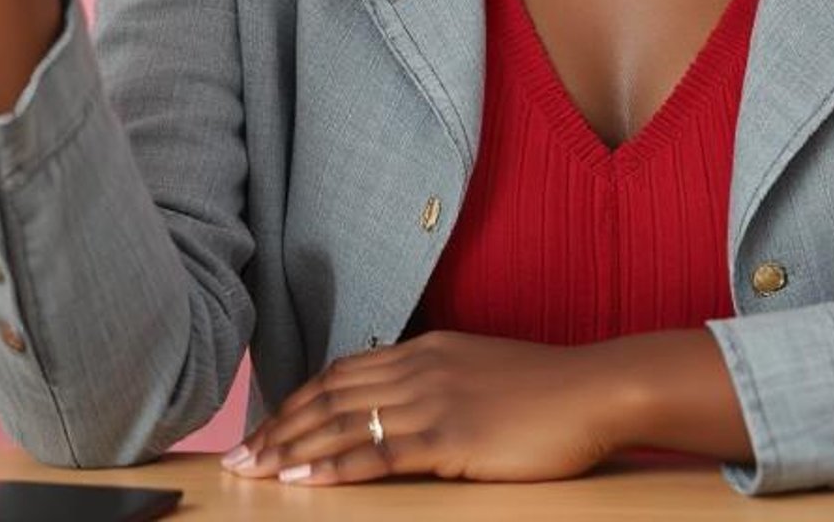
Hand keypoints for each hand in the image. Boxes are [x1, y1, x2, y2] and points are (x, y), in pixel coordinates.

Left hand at [222, 331, 623, 485]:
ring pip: (346, 422)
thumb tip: (400, 403)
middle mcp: (422, 367)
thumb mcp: (480, 370)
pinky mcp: (453, 438)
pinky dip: (336, 468)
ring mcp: (436, 401)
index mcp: (427, 348)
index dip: (298, 401)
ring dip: (294, 449)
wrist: (595, 390)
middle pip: (332, 395)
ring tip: (255, 473)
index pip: (343, 371)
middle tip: (239, 457)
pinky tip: (307, 484)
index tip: (264, 428)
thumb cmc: (545, 389)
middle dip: (280, 428)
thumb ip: (437, 380)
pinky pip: (381, 453)